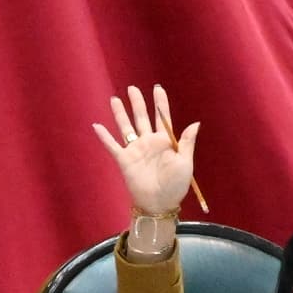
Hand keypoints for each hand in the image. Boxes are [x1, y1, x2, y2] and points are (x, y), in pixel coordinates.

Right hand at [96, 84, 199, 222]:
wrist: (159, 203)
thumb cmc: (175, 185)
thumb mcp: (185, 163)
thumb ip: (187, 142)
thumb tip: (195, 122)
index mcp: (165, 141)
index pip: (162, 117)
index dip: (160, 103)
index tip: (158, 88)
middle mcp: (148, 142)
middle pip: (142, 117)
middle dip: (138, 102)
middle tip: (133, 88)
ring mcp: (135, 150)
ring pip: (126, 126)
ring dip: (120, 113)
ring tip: (115, 99)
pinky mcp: (124, 160)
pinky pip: (112, 146)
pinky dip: (104, 136)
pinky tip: (97, 126)